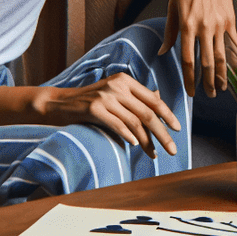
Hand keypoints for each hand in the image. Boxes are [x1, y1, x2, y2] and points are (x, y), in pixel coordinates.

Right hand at [35, 73, 181, 157]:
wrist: (59, 103)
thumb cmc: (89, 102)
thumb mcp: (114, 94)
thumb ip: (134, 96)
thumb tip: (158, 96)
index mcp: (126, 80)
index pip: (153, 99)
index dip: (167, 115)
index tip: (178, 129)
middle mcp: (118, 85)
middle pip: (148, 112)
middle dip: (162, 133)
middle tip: (172, 149)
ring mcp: (106, 96)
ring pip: (135, 122)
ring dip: (147, 141)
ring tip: (153, 155)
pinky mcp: (94, 108)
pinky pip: (118, 125)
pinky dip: (128, 136)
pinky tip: (135, 145)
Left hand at [158, 0, 236, 96]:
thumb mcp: (172, 7)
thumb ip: (170, 32)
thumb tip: (161, 52)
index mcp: (186, 25)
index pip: (187, 60)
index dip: (189, 79)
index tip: (191, 92)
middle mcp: (203, 27)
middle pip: (206, 62)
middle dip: (207, 82)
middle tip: (209, 95)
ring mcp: (219, 23)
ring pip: (221, 56)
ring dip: (221, 75)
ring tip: (221, 88)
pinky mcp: (230, 18)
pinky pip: (233, 43)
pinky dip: (234, 58)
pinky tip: (234, 69)